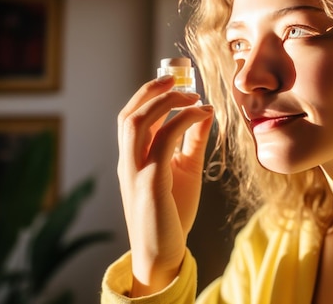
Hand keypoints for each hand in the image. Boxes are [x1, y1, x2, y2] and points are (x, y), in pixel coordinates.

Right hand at [116, 75, 213, 295]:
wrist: (161, 252)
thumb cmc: (172, 213)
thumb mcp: (185, 169)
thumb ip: (192, 140)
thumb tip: (205, 111)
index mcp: (133, 157)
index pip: (134, 116)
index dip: (151, 94)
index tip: (176, 81)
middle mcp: (128, 161)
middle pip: (130, 114)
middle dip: (152, 90)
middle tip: (180, 78)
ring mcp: (135, 171)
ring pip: (137, 122)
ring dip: (164, 101)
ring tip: (190, 94)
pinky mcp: (150, 182)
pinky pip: (163, 141)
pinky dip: (183, 121)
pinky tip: (202, 114)